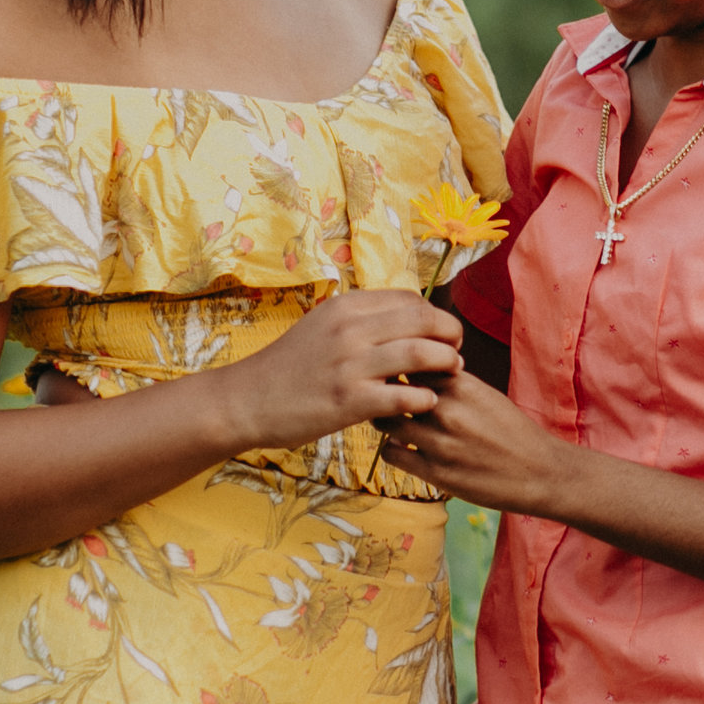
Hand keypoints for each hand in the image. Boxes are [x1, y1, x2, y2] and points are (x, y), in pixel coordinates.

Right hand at [220, 289, 461, 451]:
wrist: (247, 399)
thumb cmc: (288, 366)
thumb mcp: (323, 326)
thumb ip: (361, 321)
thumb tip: (404, 322)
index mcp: (346, 306)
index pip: (411, 299)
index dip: (435, 315)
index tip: (440, 334)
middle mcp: (351, 329)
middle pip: (426, 320)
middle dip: (452, 335)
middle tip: (456, 352)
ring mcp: (351, 365)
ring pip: (424, 354)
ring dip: (447, 364)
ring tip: (450, 375)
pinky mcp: (350, 401)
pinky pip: (406, 397)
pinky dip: (424, 399)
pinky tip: (424, 403)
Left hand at [375, 371, 584, 515]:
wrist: (540, 473)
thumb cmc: (512, 431)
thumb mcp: (484, 394)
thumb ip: (451, 382)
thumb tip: (416, 369)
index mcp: (462, 384)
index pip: (410, 360)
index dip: (399, 366)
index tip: (397, 372)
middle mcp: (447, 409)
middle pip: (392, 388)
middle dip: (386, 391)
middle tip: (386, 397)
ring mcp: (439, 442)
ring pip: (385, 420)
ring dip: (386, 419)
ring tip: (395, 422)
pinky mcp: (434, 472)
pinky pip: (390, 452)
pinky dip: (391, 448)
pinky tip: (403, 447)